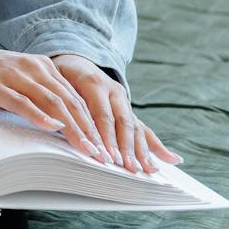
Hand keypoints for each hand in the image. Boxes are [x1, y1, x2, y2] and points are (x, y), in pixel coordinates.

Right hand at [0, 39, 180, 169]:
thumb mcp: (14, 81)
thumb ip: (38, 95)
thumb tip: (60, 122)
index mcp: (40, 66)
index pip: (76, 98)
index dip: (95, 123)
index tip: (109, 148)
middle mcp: (33, 68)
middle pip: (71, 102)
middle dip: (92, 131)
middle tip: (107, 156)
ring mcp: (14, 75)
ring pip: (54, 103)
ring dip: (74, 128)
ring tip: (88, 150)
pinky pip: (22, 101)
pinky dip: (39, 115)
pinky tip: (51, 128)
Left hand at [47, 52, 181, 173]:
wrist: (75, 59)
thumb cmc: (60, 73)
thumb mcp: (55, 78)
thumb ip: (60, 98)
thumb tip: (56, 120)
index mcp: (93, 82)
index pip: (100, 115)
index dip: (104, 137)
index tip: (105, 157)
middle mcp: (113, 91)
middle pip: (121, 123)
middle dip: (125, 147)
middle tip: (126, 168)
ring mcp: (124, 101)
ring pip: (134, 127)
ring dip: (140, 150)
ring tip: (147, 170)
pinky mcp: (129, 110)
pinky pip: (144, 128)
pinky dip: (157, 145)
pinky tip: (173, 160)